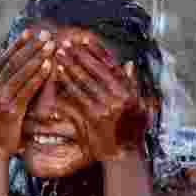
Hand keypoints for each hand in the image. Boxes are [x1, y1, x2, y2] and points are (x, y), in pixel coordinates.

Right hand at [0, 30, 56, 155]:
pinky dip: (38, 76)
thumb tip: (18, 76)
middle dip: (31, 46)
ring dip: (37, 57)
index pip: (4, 59)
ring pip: (20, 72)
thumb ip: (5, 90)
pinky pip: (26, 89)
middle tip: (46, 34)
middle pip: (14, 61)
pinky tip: (48, 67)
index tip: (30, 32)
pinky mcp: (10, 110)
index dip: (17, 45)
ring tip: (50, 45)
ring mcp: (0, 99)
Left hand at [51, 36, 149, 162]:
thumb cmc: (131, 129)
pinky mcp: (90, 118)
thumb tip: (130, 64)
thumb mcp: (138, 105)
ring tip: (58, 57)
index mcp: (128, 91)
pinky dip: (64, 87)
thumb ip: (132, 84)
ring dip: (68, 69)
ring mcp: (103, 108)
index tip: (84, 40)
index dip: (95, 52)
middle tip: (64, 45)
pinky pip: (74, 99)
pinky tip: (56, 78)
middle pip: (93, 72)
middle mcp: (116, 98)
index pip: (109, 66)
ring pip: (82, 83)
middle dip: (78, 57)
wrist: (124, 154)